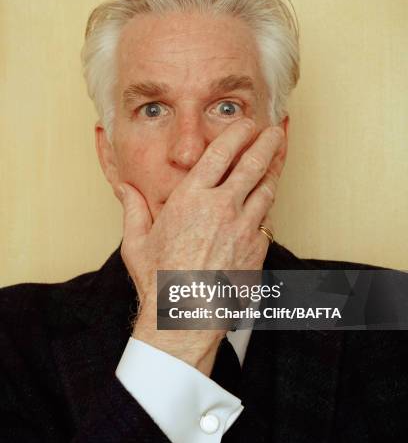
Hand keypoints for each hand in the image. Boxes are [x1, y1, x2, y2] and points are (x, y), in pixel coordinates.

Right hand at [117, 119, 285, 374]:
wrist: (185, 318)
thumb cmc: (159, 281)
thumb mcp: (137, 242)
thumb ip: (133, 208)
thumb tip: (125, 188)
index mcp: (191, 199)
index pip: (221, 153)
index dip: (238, 133)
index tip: (246, 124)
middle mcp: (221, 208)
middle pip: (254, 164)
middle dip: (267, 142)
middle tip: (274, 130)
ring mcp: (243, 229)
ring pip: (267, 190)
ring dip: (273, 171)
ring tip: (277, 158)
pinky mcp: (256, 249)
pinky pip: (266, 220)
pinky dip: (267, 207)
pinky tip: (266, 201)